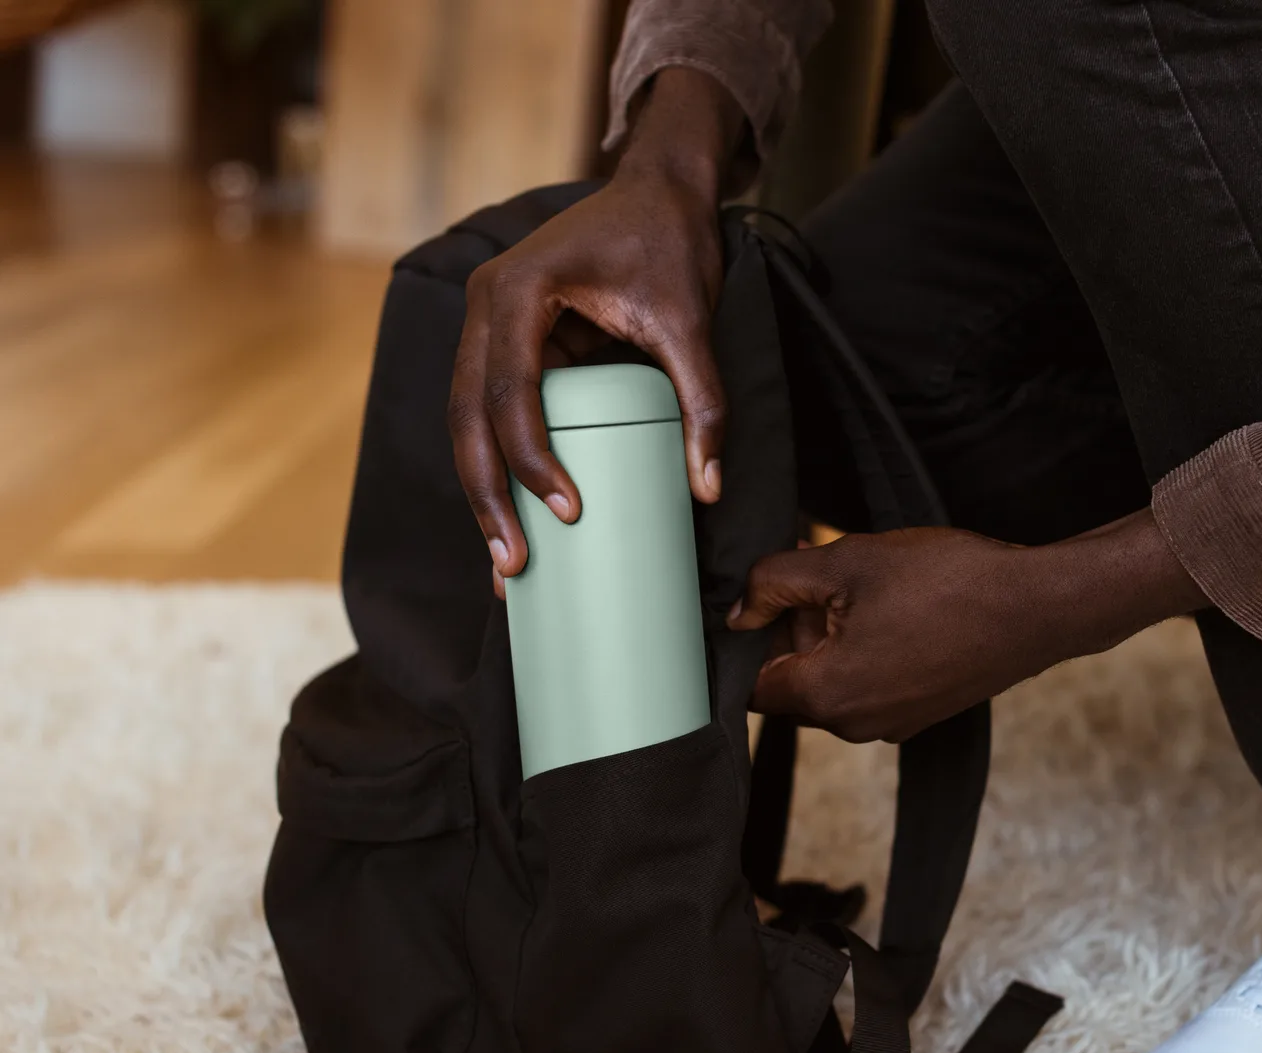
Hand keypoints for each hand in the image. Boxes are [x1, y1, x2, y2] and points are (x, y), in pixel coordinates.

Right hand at [448, 69, 745, 597]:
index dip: (533, 458)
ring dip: (485, 490)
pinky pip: (492, 411)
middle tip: (513, 566)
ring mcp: (488, 323)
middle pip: (469, 417)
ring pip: (468, 421)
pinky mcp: (506, 342)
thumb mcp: (691, 321)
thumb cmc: (670, 243)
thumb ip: (701, 399)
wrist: (660, 191)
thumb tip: (706, 486)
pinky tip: (514, 518)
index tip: (568, 510)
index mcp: (518, 291)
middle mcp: (486, 305)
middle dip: (488, 496)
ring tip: (508, 563)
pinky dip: (501, 464)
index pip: (511, 392)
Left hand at [727, 512, 1211, 742]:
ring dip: (831, 638)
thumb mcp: (845, 561)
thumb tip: (738, 608)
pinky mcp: (919, 714)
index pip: (747, 682)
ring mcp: (890, 726)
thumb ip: (775, 582)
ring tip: (864, 587)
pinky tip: (895, 608)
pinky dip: (866, 651)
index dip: (746, 636)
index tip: (763, 595)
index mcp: (825, 695)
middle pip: (790, 682)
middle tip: (818, 574)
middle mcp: (852, 726)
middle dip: (793, 630)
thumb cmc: (949, 581)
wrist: (1037, 607)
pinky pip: (869, 687)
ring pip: (831, 682)